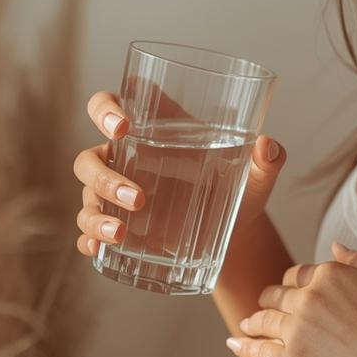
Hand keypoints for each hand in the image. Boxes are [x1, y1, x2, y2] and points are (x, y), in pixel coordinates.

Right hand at [70, 86, 287, 256]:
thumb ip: (266, 159)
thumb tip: (269, 146)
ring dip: (96, 214)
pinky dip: (89, 238)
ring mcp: (117, 195)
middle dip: (103, 176)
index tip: (122, 126)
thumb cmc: (240, 188)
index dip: (105, 110)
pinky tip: (98, 249)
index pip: (109, 107)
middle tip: (138, 197)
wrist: (236, 232)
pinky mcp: (120, 225)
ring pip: (87, 196)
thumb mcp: (255, 175)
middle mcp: (127, 160)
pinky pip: (89, 230)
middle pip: (90, 157)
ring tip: (121, 233)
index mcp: (152, 132)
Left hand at [228, 241, 356, 356]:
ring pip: (266, 321)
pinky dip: (245, 347)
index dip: (294, 281)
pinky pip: (260, 352)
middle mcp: (308, 299)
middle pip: (278, 295)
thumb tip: (335, 247)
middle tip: (265, 304)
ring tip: (249, 324)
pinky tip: (235, 345)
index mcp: (330, 275)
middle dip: (270, 299)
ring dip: (255, 320)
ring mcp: (297, 331)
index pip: (300, 274)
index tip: (292, 288)